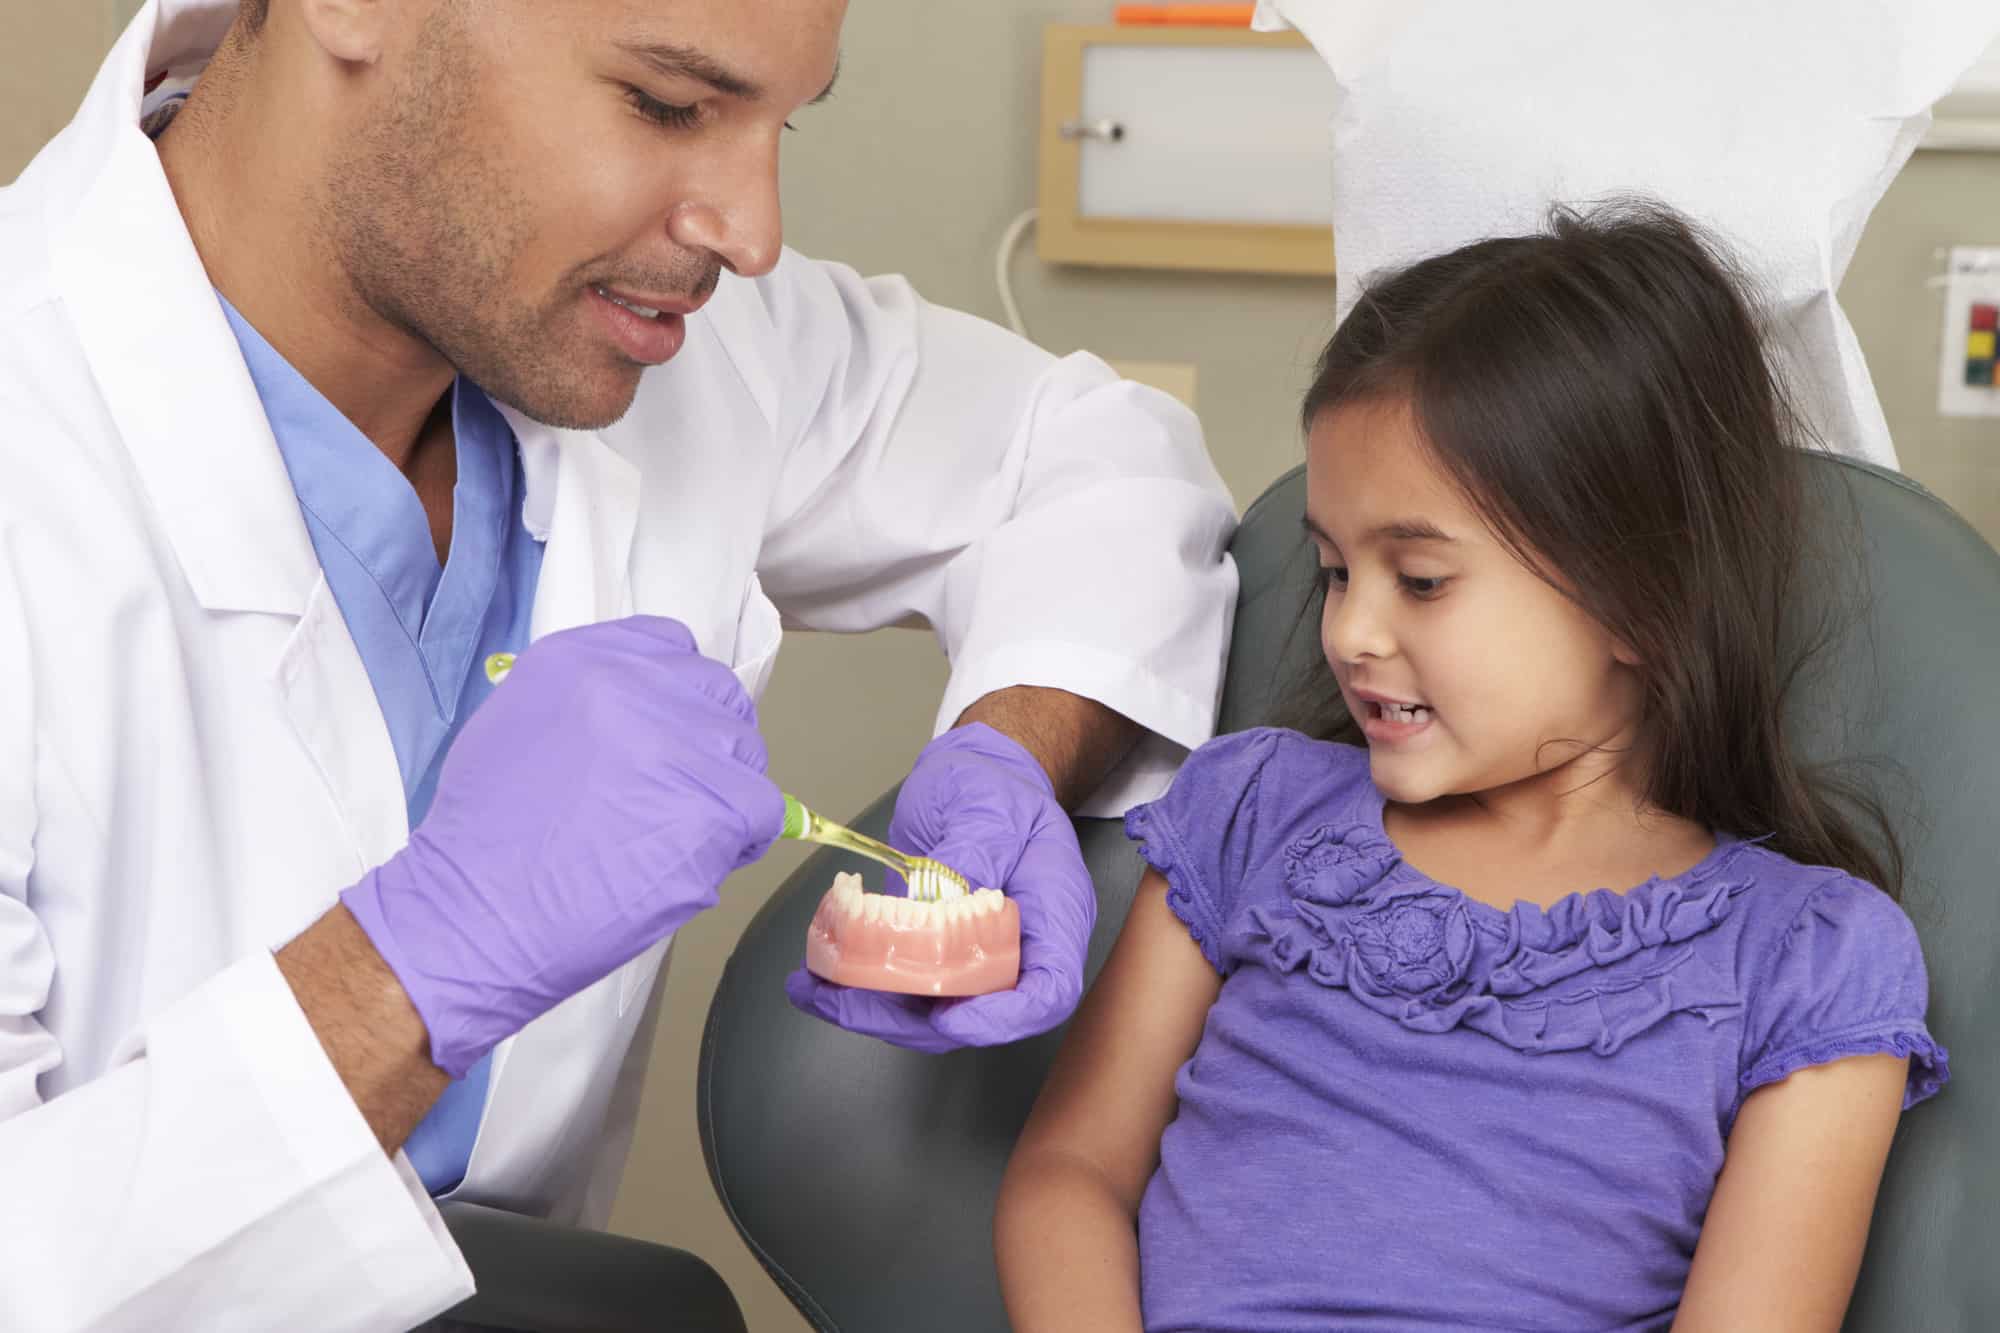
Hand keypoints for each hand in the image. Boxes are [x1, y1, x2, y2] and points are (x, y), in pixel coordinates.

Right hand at [343, 616, 783, 1076]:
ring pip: (744, 753)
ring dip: (722, 792)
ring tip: (673, 835)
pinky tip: (695, 860)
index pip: (672, 649)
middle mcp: (638, 686)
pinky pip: (762, 809)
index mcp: (584, 658)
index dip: (678, 698)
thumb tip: (646, 714)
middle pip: (717, 696)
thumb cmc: (485, 836)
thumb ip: (586, 700)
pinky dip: (741, 838)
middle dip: (706, 744)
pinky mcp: (715, 805)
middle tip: (676, 793)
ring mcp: (681, 743)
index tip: (669, 734)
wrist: (475, 912)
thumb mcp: (516, 722)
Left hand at [785, 723, 1094, 1051]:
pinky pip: (908, 985)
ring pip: (934, 1009)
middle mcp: (1021, 947)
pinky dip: (863, 988)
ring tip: (815, 990)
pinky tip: (817, 979)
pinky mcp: (938, 954)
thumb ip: (971, 855)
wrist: (974, 776)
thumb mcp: (988, 807)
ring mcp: (977, 954)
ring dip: (873, 1009)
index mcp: (1054, 913)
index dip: (1002, 1017)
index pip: (1048, 990)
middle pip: (980, 1011)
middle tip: (845, 1001)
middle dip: (909, 1018)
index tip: (947, 1017)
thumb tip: (939, 904)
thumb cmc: (995, 786)